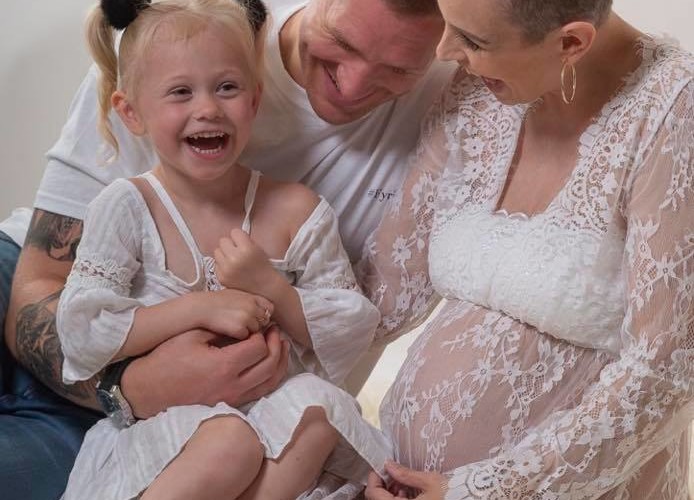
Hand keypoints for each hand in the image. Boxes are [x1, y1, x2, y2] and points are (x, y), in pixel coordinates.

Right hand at [121, 326, 288, 418]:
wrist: (148, 392)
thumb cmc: (166, 360)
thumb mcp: (191, 335)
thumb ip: (220, 327)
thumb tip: (245, 322)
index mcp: (224, 366)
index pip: (258, 348)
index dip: (263, 334)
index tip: (262, 324)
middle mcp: (233, 386)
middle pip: (270, 365)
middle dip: (277, 345)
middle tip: (274, 331)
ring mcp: (233, 398)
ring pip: (270, 382)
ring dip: (280, 362)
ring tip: (280, 345)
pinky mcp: (230, 405)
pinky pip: (260, 392)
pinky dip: (271, 377)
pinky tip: (272, 365)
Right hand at [196, 288, 273, 338]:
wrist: (199, 307)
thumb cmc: (216, 302)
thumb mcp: (236, 294)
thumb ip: (251, 301)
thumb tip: (264, 312)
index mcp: (253, 297)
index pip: (269, 308)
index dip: (263, 313)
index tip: (256, 316)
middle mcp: (252, 307)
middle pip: (265, 321)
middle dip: (257, 324)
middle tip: (243, 323)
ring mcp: (247, 318)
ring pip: (257, 331)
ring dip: (249, 332)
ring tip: (233, 326)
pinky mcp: (240, 330)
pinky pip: (246, 338)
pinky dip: (240, 337)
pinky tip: (228, 331)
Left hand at [214, 229, 281, 297]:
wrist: (264, 287)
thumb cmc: (262, 267)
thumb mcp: (258, 248)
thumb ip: (244, 240)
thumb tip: (230, 237)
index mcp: (246, 249)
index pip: (234, 232)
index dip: (239, 237)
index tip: (243, 243)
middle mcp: (235, 258)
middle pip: (223, 240)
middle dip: (230, 245)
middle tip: (237, 252)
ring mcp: (226, 269)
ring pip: (217, 251)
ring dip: (224, 254)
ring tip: (234, 260)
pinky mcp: (221, 277)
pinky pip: (216, 264)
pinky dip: (222, 265)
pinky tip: (231, 269)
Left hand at [365, 462, 445, 499]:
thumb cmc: (453, 496)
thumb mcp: (429, 481)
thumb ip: (405, 474)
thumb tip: (388, 465)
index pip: (373, 494)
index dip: (374, 478)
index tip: (380, 467)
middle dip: (384, 486)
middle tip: (393, 473)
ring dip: (391, 493)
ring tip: (403, 483)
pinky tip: (409, 493)